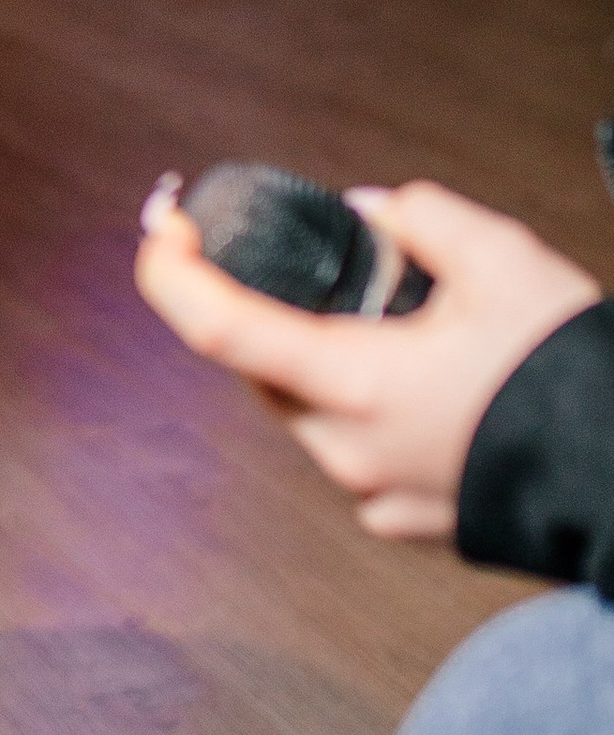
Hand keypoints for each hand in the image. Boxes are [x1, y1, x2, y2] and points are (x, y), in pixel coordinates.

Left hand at [137, 176, 599, 538]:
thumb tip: (376, 214)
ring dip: (321, 360)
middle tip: (304, 263)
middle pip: (263, 370)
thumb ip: (423, 220)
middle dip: (267, 311)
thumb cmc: (571, 376)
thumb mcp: (505, 261)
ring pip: (309, 413)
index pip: (218, 327)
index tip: (163, 227)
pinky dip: (368, 407)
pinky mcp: (408, 520)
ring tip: (394, 323)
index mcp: (355, 384)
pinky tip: (427, 383)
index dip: (171, 272)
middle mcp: (348, 450)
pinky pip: (358, 450)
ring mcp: (375, 496)